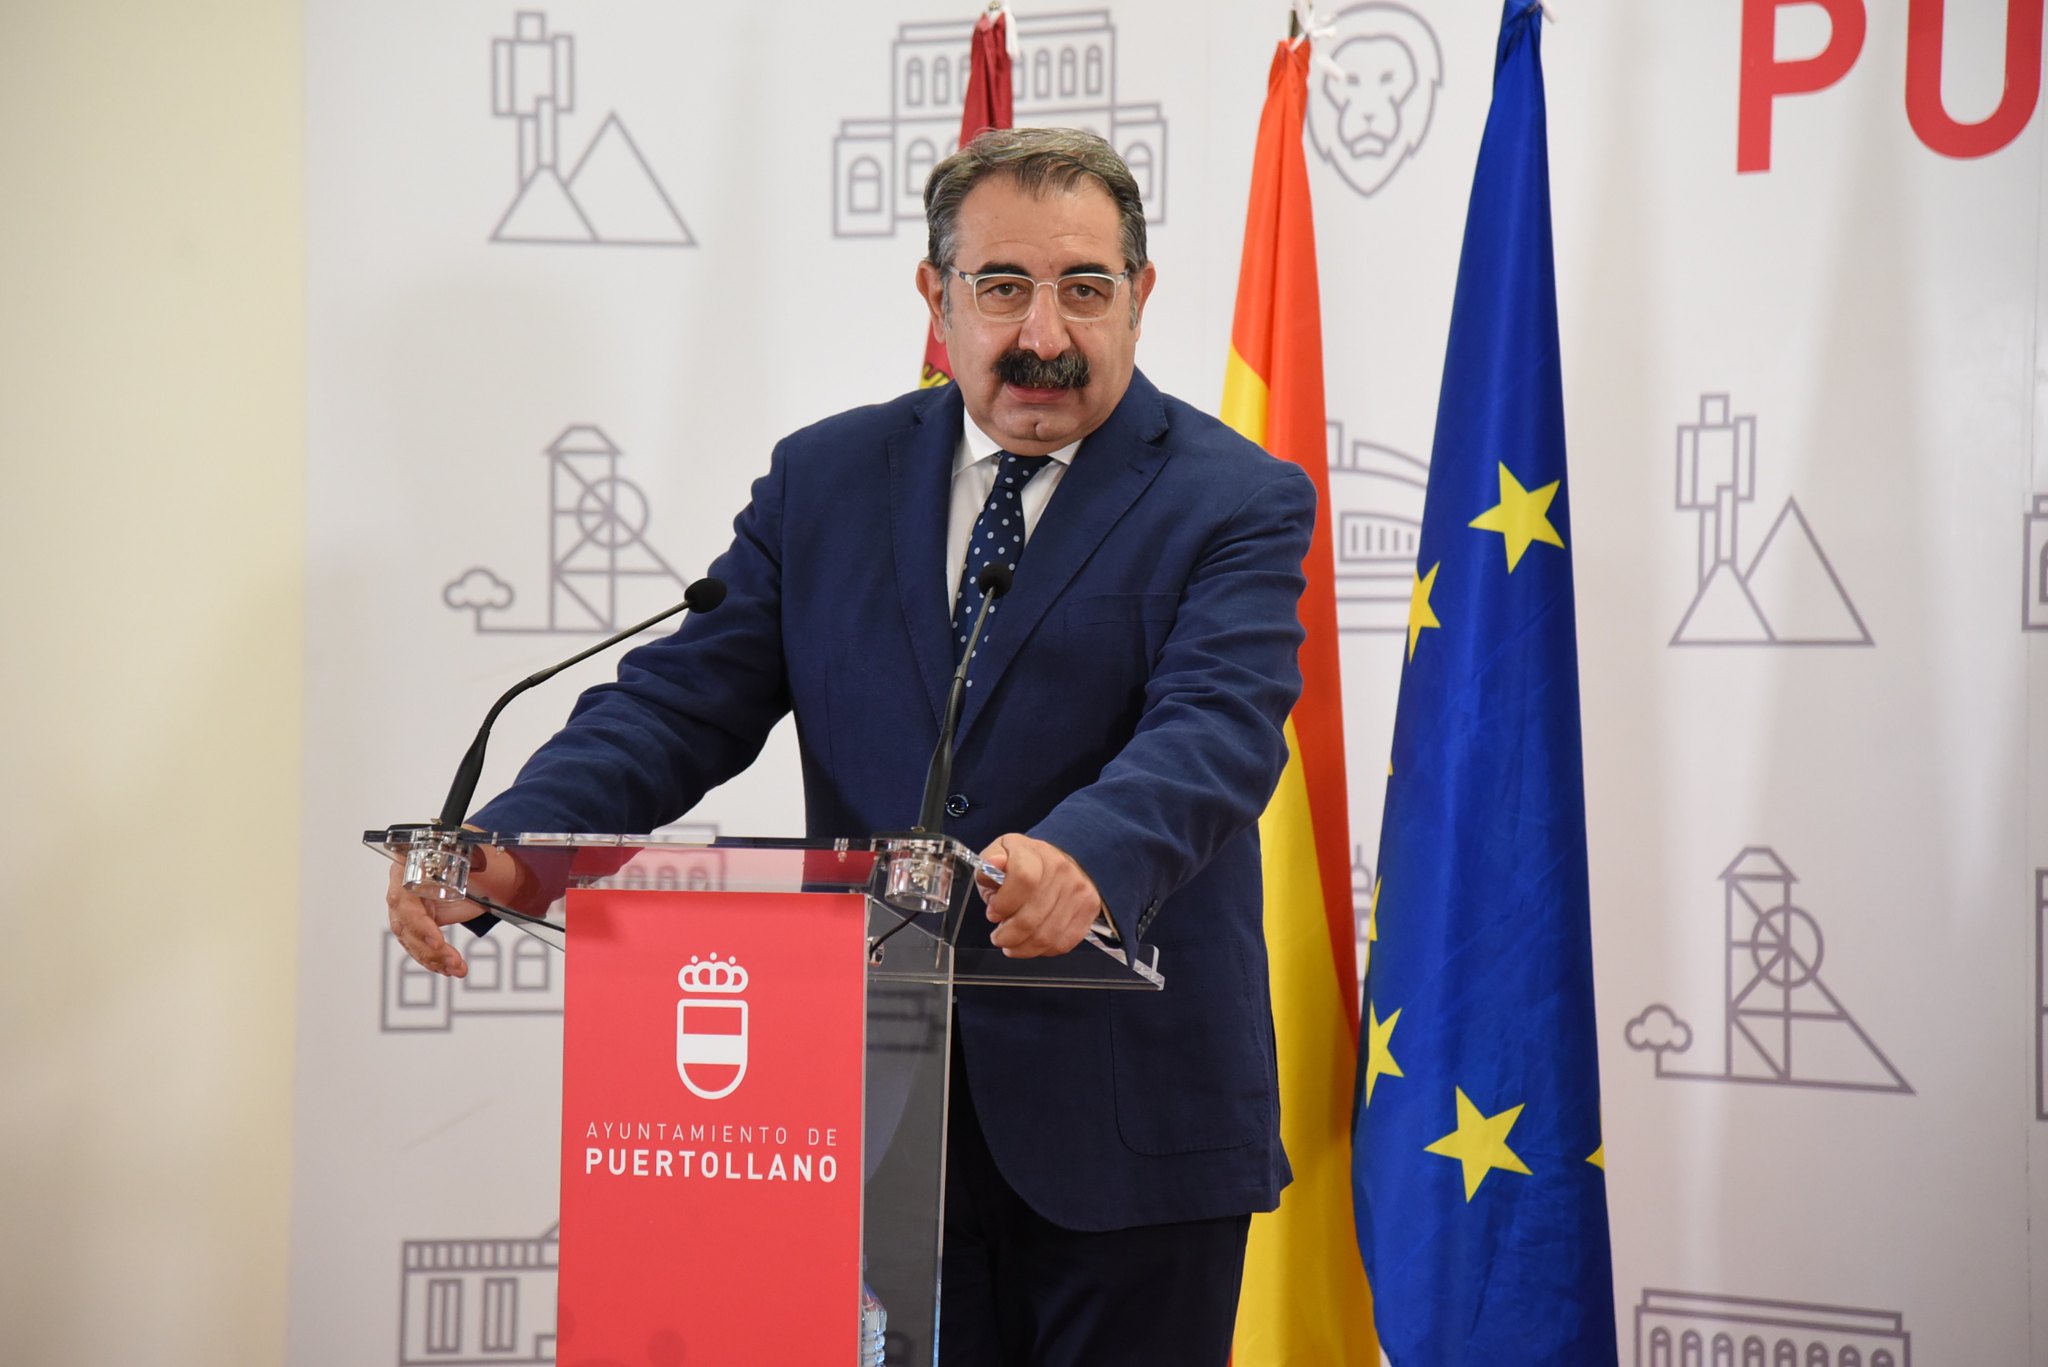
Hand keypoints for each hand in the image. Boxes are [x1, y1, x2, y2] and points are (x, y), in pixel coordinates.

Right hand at [384, 844, 527, 976]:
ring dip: (434, 959)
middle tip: (452, 960)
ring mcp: (406, 910)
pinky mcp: (416, 927)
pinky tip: (449, 969)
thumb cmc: (472, 859)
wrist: (482, 871)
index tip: (437, 939)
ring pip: (411, 941)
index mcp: (408, 866)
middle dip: (429, 947)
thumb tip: (486, 861)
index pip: (403, 898)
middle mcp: (401, 889)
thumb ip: (475, 858)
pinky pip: (419, 948)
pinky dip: (435, 961)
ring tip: (456, 968)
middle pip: (405, 925)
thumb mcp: (474, 855)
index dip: (418, 922)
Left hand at [976, 834, 1103, 957]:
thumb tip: (995, 863)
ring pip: (1046, 936)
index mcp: (1034, 853)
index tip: (993, 913)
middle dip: (1007, 935)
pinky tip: (1031, 944)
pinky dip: (1042, 950)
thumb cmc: (1024, 863)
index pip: (1023, 879)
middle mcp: (1061, 870)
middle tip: (998, 937)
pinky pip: (1062, 943)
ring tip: (1011, 944)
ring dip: (1022, 948)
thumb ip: (989, 863)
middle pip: (1031, 917)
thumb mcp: (999, 854)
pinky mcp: (1089, 909)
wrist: (1062, 860)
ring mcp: (1078, 891)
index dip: (1004, 904)